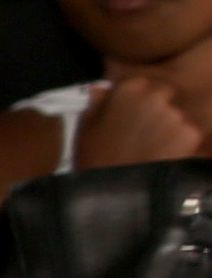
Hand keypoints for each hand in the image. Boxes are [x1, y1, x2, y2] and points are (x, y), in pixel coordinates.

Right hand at [76, 68, 211, 169]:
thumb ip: (96, 104)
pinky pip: (191, 134)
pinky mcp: (191, 133)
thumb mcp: (86, 129)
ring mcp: (176, 114)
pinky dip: (182, 144)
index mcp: (129, 88)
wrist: (116, 193)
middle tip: (146, 133)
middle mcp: (155, 96)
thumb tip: (100, 90)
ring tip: (153, 148)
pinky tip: (164, 156)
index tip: (134, 113)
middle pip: (168, 97)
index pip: (146, 84)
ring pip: (179, 116)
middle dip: (159, 112)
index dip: (141, 100)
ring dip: (171, 129)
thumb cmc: (96, 161)